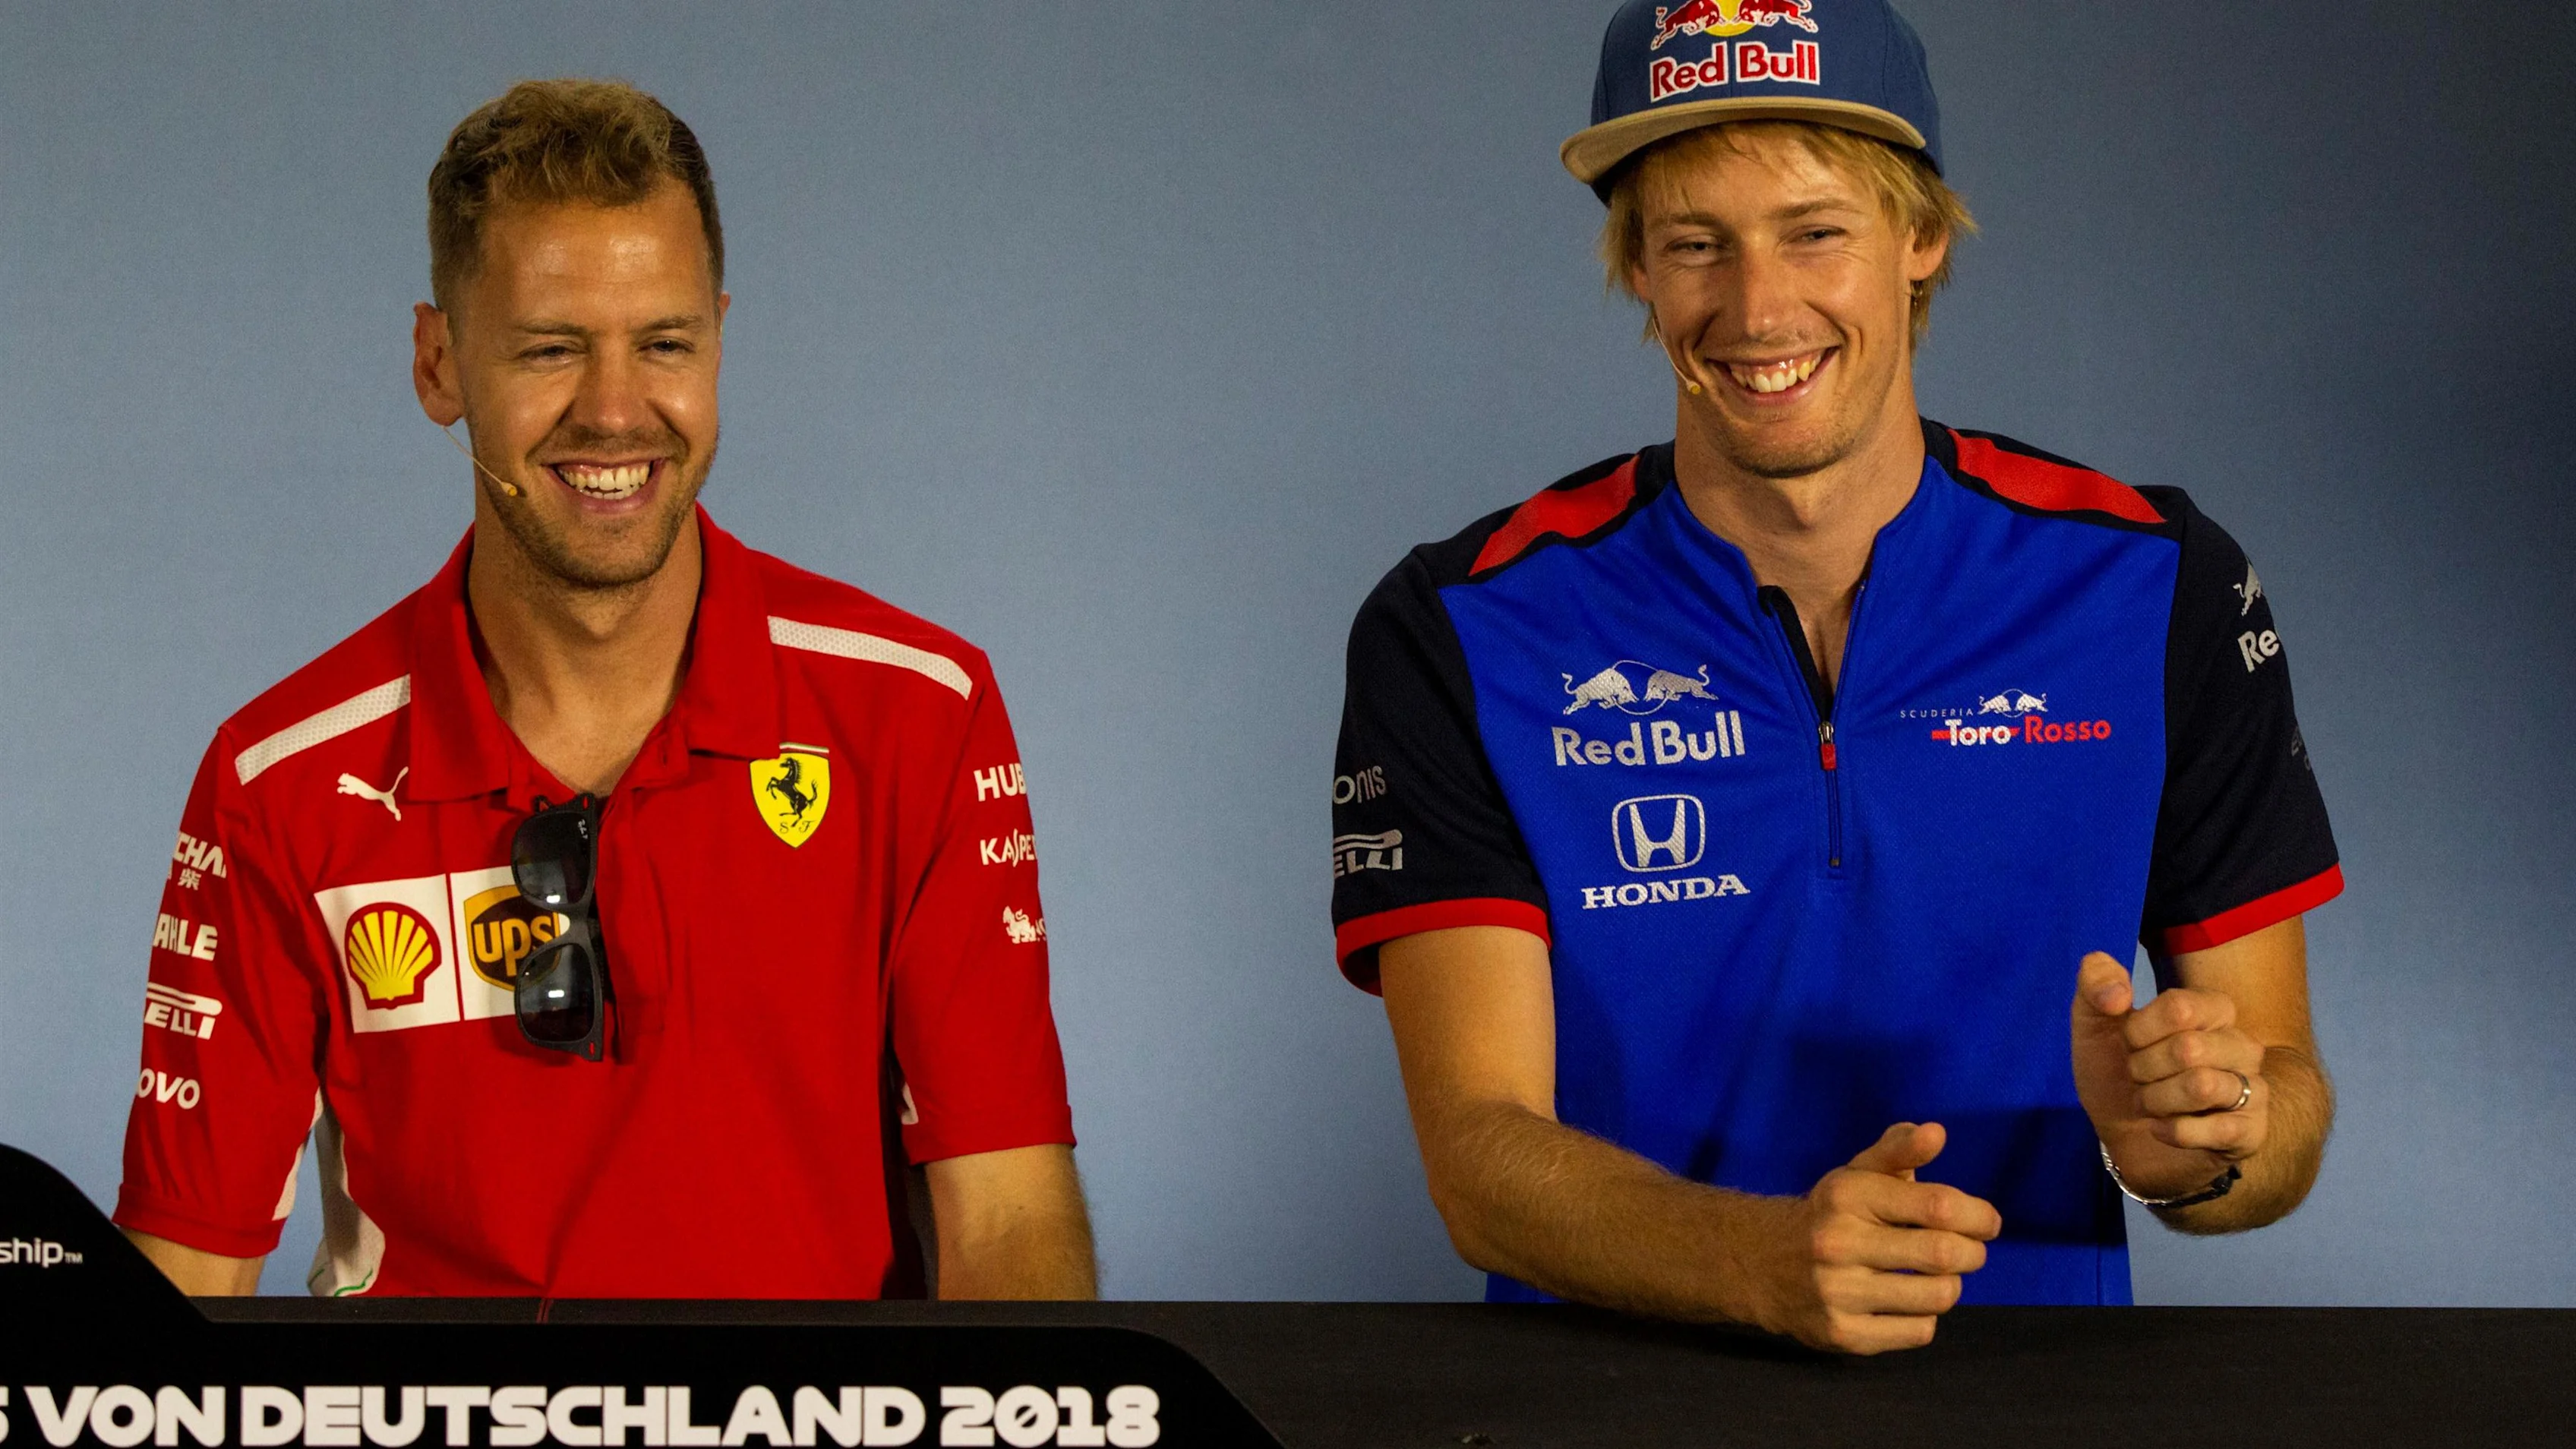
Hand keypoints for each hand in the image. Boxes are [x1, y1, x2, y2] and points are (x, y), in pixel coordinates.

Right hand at [1747, 1122, 2000, 1354]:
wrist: (1761, 1265)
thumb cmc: (1829, 1215)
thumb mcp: (1856, 1175)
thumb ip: (1898, 1151)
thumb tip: (1936, 1133)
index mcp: (1847, 1195)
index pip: (1938, 1204)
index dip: (1978, 1215)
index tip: (1987, 1223)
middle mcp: (1838, 1242)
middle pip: (1943, 1253)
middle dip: (1973, 1253)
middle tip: (1970, 1252)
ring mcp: (1838, 1292)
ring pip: (1937, 1296)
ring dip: (1950, 1286)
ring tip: (1937, 1277)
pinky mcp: (1843, 1334)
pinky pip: (1918, 1331)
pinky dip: (1925, 1317)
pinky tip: (1906, 1302)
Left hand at [2070, 952, 2267, 1200]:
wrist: (2122, 1134)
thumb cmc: (2116, 1070)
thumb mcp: (2093, 1021)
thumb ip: (2095, 981)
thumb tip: (2117, 994)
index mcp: (2213, 1009)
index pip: (2179, 1008)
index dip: (2138, 1031)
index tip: (2130, 1044)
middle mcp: (2242, 1045)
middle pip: (2188, 1049)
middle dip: (2143, 1069)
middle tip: (2140, 1078)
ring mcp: (2253, 1089)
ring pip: (2202, 1087)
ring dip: (2156, 1100)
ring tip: (2152, 1102)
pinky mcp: (2251, 1131)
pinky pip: (2214, 1129)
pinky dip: (2172, 1132)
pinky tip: (2162, 1129)